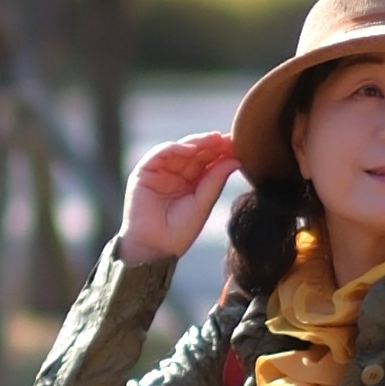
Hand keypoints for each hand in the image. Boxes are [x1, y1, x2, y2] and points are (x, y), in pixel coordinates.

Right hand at [123, 130, 238, 263]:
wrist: (153, 248)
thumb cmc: (179, 232)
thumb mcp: (202, 204)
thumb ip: (216, 181)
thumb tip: (237, 160)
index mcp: (193, 183)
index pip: (209, 162)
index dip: (223, 153)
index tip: (240, 145)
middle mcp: (177, 174)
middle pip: (197, 152)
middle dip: (213, 144)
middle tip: (230, 138)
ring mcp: (161, 171)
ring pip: (180, 149)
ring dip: (197, 142)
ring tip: (215, 139)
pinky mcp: (144, 171)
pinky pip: (160, 153)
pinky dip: (175, 148)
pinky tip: (191, 149)